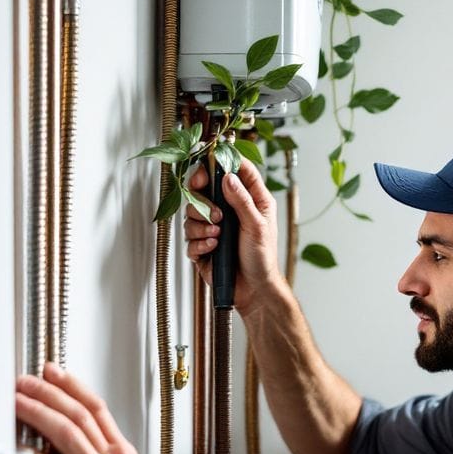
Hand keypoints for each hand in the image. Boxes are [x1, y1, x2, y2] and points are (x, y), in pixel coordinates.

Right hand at [183, 158, 281, 315]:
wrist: (253, 290)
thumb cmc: (262, 258)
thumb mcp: (257, 226)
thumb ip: (242, 200)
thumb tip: (227, 177)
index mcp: (249, 200)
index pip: (233, 171)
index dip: (219, 164)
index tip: (208, 168)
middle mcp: (228, 210)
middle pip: (203, 189)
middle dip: (202, 198)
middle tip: (214, 212)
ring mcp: (213, 228)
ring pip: (191, 214)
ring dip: (202, 225)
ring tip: (218, 236)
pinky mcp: (202, 246)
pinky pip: (190, 238)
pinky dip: (200, 243)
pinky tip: (213, 248)